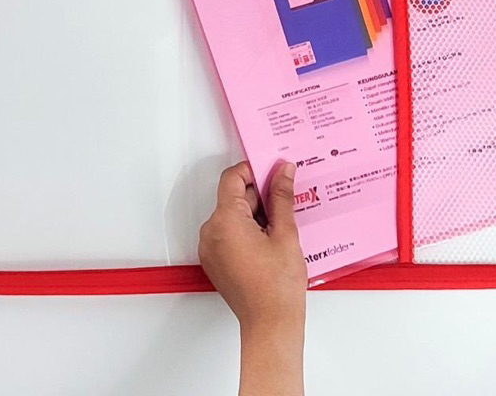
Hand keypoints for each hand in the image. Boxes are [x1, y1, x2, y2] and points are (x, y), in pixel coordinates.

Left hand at [199, 160, 306, 395]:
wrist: (271, 324)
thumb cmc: (277, 288)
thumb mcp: (285, 233)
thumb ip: (281, 196)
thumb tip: (282, 171)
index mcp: (225, 221)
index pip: (232, 177)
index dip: (253, 170)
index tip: (272, 171)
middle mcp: (211, 232)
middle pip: (233, 197)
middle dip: (258, 195)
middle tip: (284, 200)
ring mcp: (210, 247)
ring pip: (231, 215)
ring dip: (254, 213)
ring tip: (280, 227)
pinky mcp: (214, 260)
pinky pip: (227, 232)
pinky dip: (246, 230)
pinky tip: (269, 240)